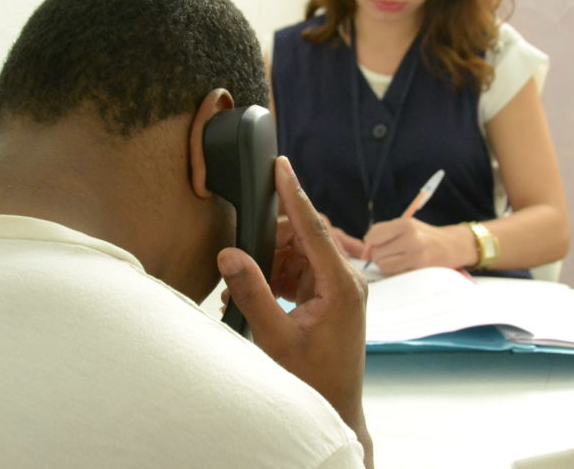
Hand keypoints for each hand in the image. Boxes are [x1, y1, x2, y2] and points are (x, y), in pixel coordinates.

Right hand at [217, 156, 371, 458]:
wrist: (335, 408)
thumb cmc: (313, 379)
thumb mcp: (276, 337)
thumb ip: (253, 292)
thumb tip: (229, 254)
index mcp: (341, 286)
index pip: (314, 228)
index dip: (294, 194)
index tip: (280, 165)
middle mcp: (345, 281)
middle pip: (304, 238)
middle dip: (270, 240)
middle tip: (240, 254)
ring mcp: (338, 289)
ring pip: (298, 254)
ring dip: (270, 262)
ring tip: (244, 284)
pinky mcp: (328, 297)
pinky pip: (299, 271)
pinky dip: (276, 276)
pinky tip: (256, 291)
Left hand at [363, 216, 466, 275]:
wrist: (453, 246)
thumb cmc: (423, 236)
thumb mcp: (406, 225)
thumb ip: (383, 233)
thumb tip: (364, 251)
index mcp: (406, 224)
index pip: (373, 235)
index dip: (369, 244)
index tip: (372, 247)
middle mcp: (412, 239)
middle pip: (377, 253)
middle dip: (378, 255)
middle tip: (390, 253)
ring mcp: (417, 256)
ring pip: (383, 265)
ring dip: (386, 265)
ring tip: (397, 259)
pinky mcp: (420, 270)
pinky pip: (395, 274)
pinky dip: (395, 272)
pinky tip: (405, 266)